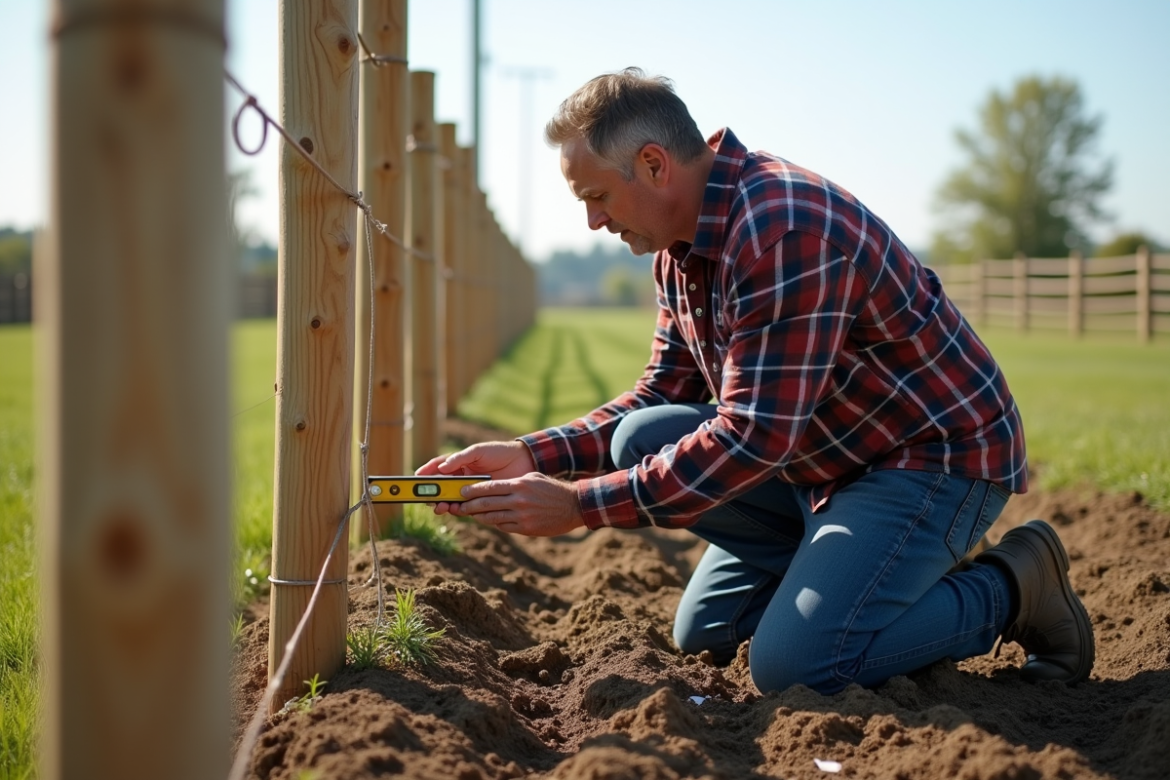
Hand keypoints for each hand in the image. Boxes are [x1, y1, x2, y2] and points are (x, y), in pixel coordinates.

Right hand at [415, 441, 536, 515]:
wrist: (523, 462)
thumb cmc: (499, 452)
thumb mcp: (478, 451)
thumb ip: (460, 458)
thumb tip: (442, 468)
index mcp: (459, 463)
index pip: (438, 468)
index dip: (426, 472)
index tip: (416, 477)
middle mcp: (462, 478)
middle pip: (441, 487)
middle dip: (431, 493)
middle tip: (426, 498)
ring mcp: (471, 490)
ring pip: (451, 499)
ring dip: (443, 504)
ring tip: (440, 506)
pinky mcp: (481, 501)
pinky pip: (466, 507)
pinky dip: (458, 510)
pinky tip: (455, 509)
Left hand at [448, 473, 585, 536]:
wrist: (572, 506)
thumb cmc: (551, 489)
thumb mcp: (533, 478)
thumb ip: (513, 482)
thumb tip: (494, 488)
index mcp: (519, 485)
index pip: (489, 487)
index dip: (473, 490)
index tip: (461, 491)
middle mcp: (518, 500)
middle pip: (487, 503)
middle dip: (470, 505)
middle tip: (458, 506)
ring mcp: (522, 516)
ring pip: (493, 517)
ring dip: (479, 517)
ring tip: (470, 515)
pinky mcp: (526, 528)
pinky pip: (504, 526)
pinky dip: (495, 523)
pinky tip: (490, 521)